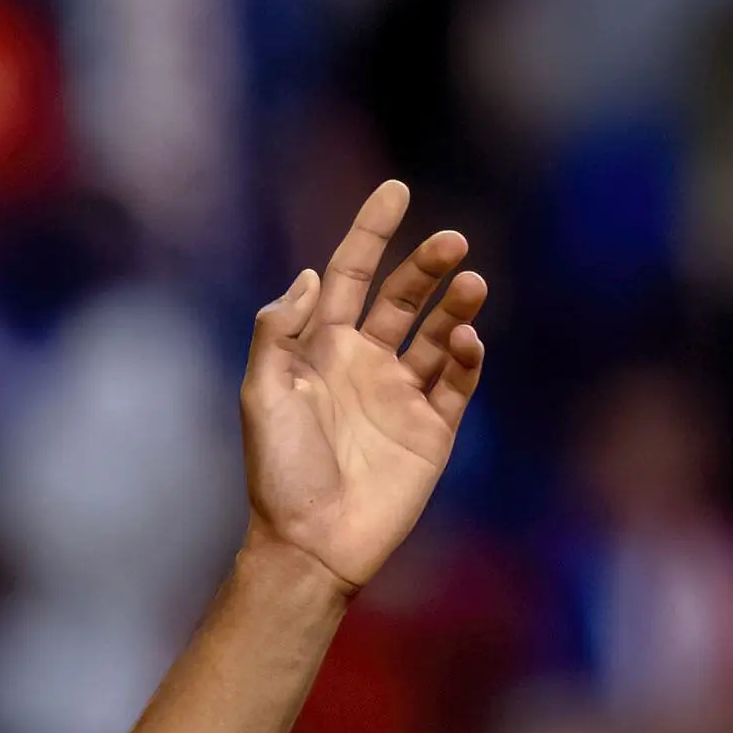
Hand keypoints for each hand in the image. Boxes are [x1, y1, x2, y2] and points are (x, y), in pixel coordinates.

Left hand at [240, 179, 489, 594]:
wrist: (310, 544)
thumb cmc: (278, 473)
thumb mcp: (262, 396)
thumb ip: (279, 333)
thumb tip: (313, 275)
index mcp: (318, 351)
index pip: (349, 278)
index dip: (369, 234)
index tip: (396, 189)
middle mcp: (362, 365)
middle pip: (402, 297)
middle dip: (426, 265)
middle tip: (451, 242)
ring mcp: (400, 395)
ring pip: (437, 332)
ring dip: (456, 305)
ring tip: (469, 284)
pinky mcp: (433, 429)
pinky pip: (457, 381)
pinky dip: (465, 356)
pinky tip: (464, 341)